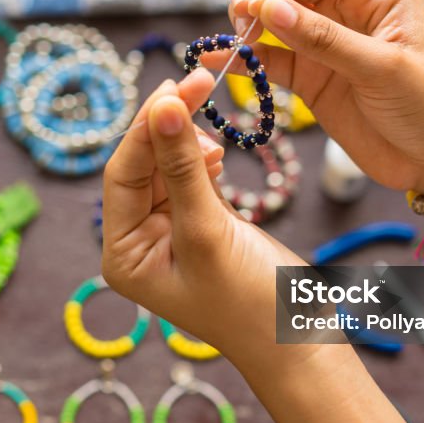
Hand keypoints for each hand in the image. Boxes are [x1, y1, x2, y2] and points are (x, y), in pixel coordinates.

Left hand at [101, 70, 304, 360]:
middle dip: (167, 125)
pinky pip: (191, 177)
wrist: (301, 342)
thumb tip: (160, 106)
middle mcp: (137, 242)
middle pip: (142, 165)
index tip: (173, 86)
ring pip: (168, 166)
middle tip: (197, 80)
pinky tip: (217, 152)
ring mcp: (169, 233)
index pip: (122, 174)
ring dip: (187, 138)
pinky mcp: (201, 225)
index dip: (146, 127)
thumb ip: (183, 168)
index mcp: (122, 254)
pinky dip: (203, 158)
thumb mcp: (209, 232)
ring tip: (210, 117)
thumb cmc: (251, 302)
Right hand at [210, 0, 423, 200]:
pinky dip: (241, 56)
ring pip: (269, 11)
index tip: (252, 2)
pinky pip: (267, 56)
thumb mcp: (382, 68)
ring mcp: (321, 39)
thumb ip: (323, 39)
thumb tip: (268, 9)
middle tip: (238, 14)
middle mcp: (344, 5)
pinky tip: (215, 59)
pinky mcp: (307, 74)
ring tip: (234, 38)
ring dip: (244, 18)